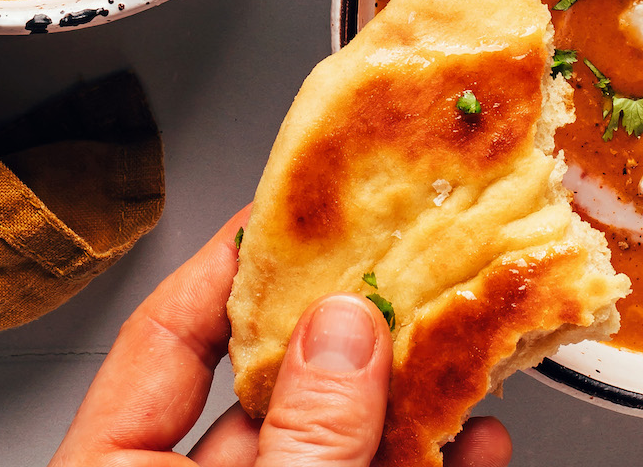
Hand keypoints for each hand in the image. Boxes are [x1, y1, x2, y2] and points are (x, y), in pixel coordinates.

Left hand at [51, 210, 512, 466]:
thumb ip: (303, 437)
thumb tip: (346, 328)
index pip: (166, 333)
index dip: (232, 259)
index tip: (297, 201)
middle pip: (266, 388)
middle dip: (350, 329)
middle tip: (409, 261)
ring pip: (331, 445)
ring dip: (407, 398)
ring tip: (466, 334)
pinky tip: (476, 439)